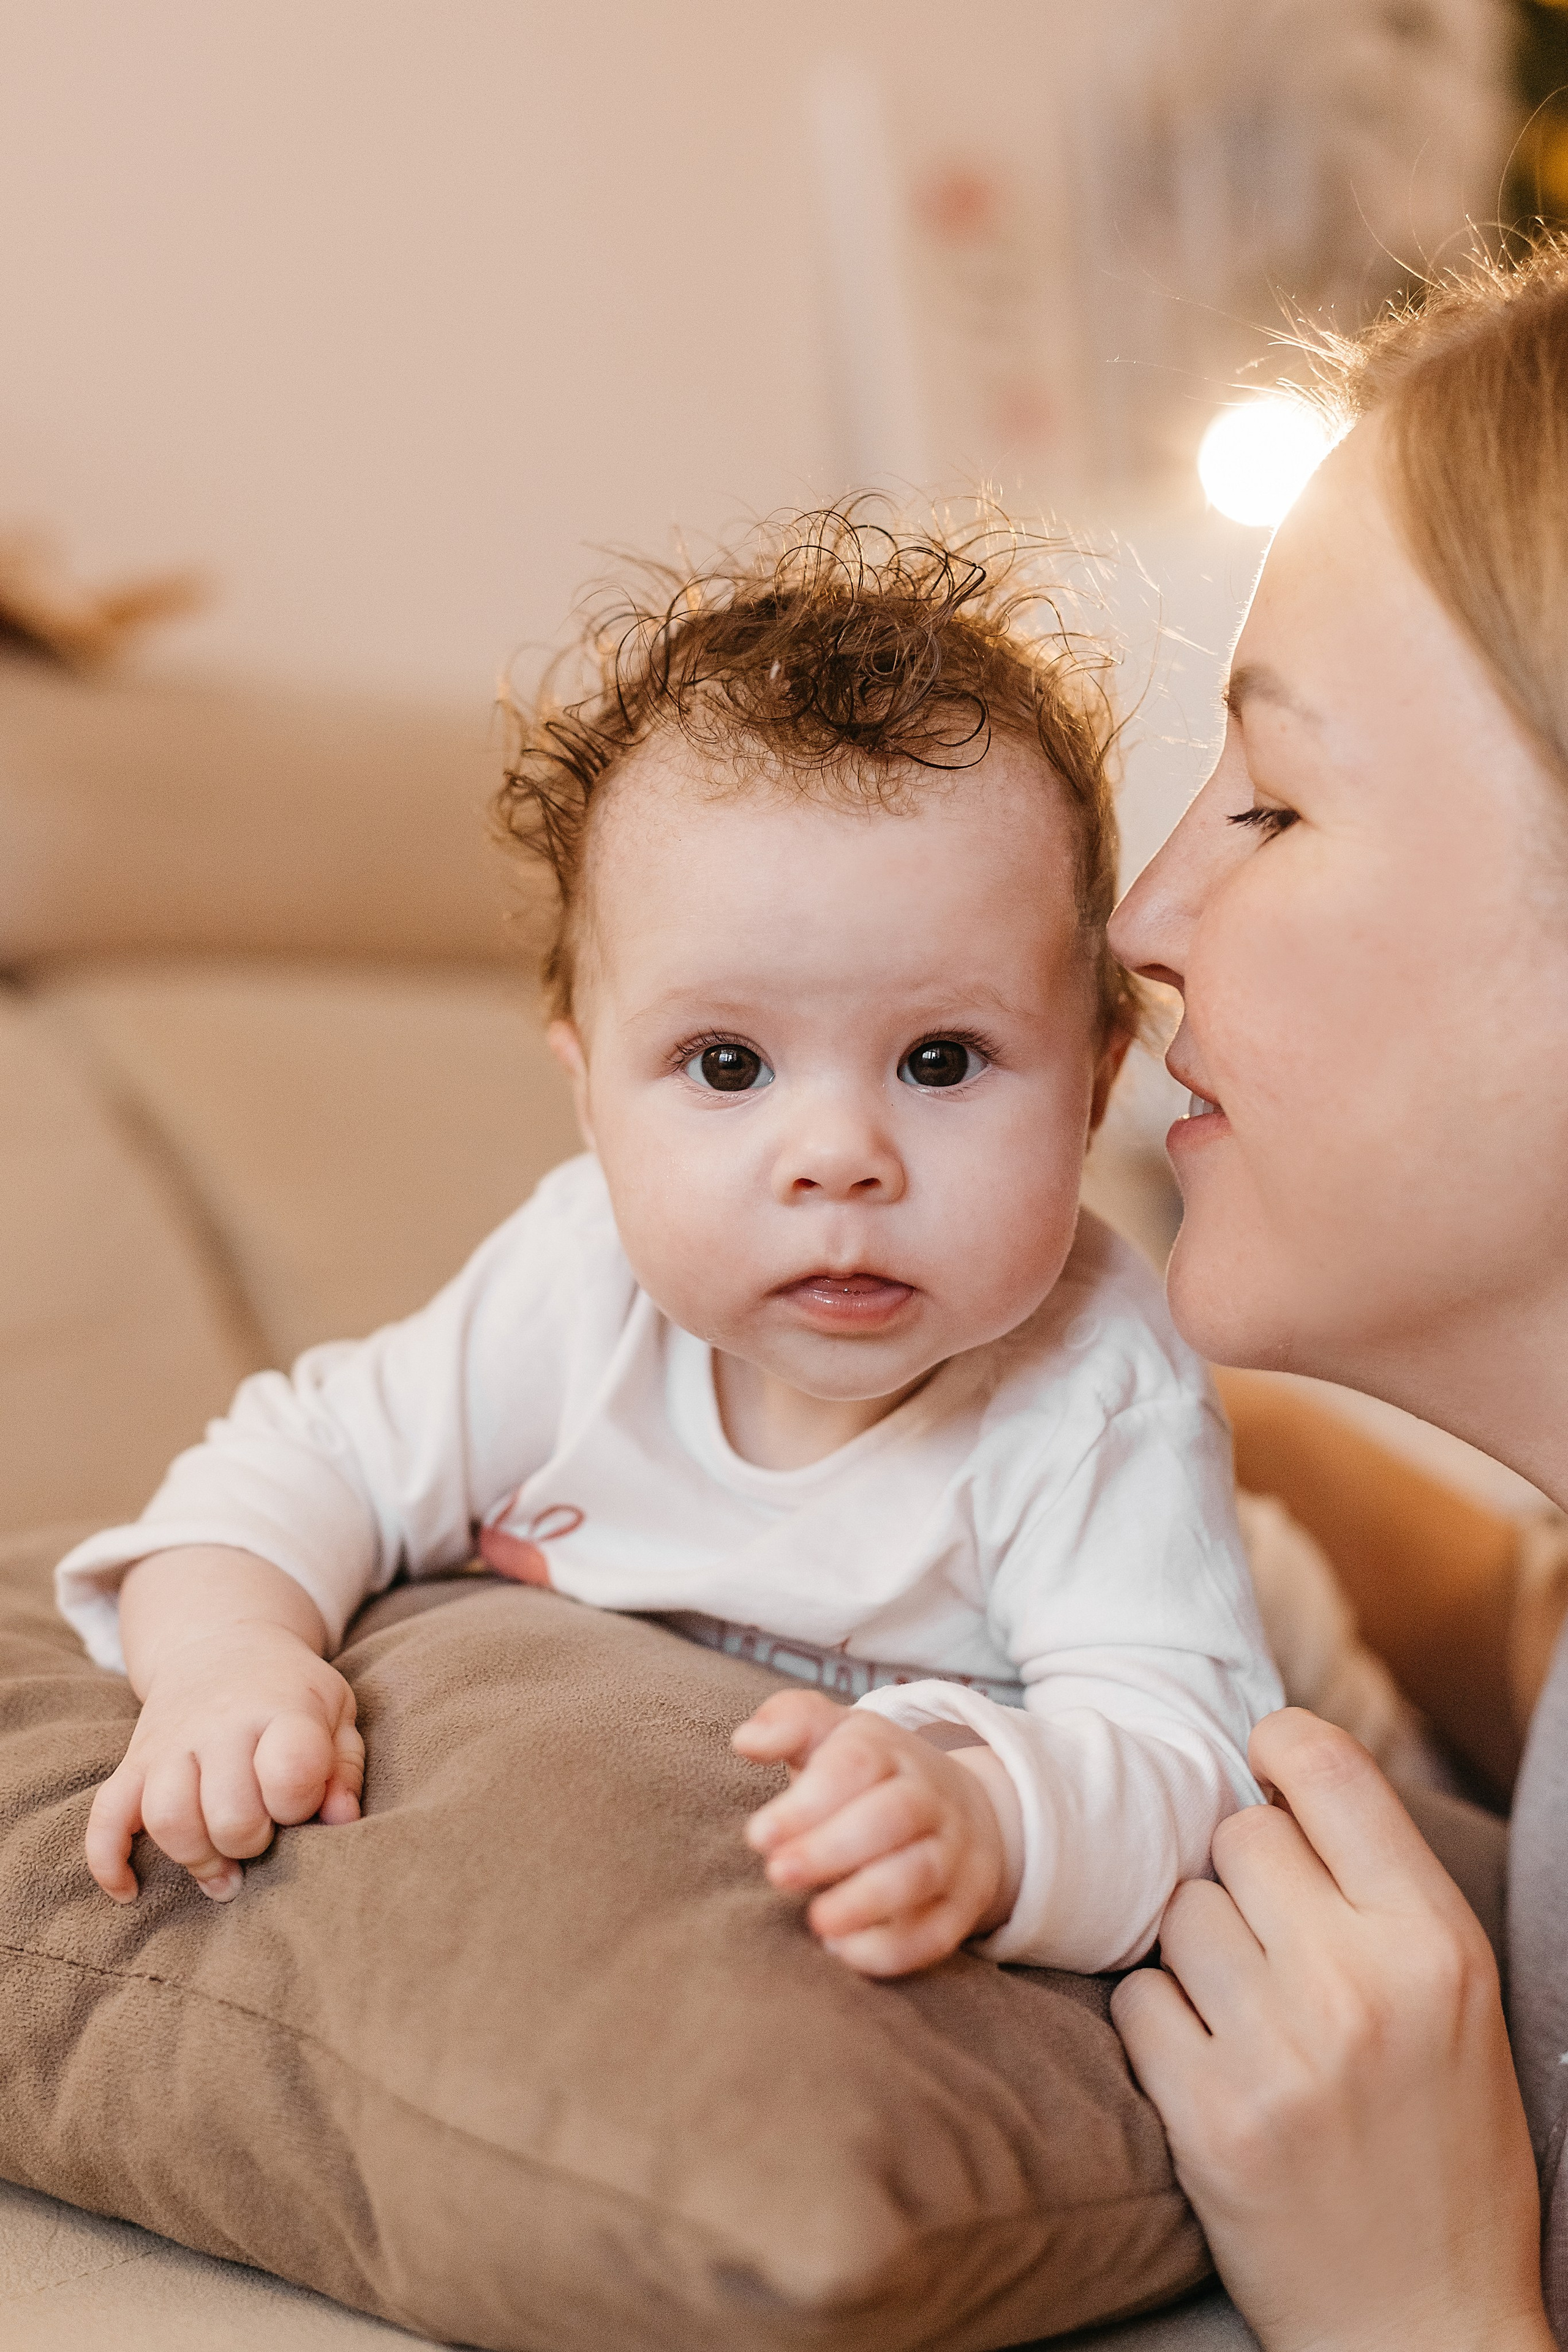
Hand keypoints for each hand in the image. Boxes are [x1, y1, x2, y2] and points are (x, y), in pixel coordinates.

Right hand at [86, 1621, 363, 1903]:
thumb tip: (342, 1821)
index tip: (301, 1802)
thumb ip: (344, 1768)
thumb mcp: (334, 1711)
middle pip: (229, 1814)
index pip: (290, 1773)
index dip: (299, 1805)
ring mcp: (170, 1744)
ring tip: (221, 1871)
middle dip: (250, 1843)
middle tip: (263, 1837)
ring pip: (168, 1819)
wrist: (221, 1643)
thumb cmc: (289, 1692)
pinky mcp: (133, 1762)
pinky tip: (131, 1890)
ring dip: (196, 1859)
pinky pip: (105, 1817)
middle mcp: (220, 1725)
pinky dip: (109, 1862)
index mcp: (280, 1710)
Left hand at [733, 1690, 1022, 1976]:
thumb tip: (747, 1740)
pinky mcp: (963, 1904)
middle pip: (893, 1816)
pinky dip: (892, 1948)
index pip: (856, 1766)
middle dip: (831, 1849)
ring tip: (815, 1922)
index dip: (808, 1802)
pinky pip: (938, 1932)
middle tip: (778, 1874)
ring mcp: (954, 1851)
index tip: (759, 1835)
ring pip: (920, 1874)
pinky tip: (843, 1950)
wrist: (959, 1809)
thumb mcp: (834, 1735)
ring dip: (865, 1902)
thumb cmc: (870, 1775)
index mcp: (891, 1751)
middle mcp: (931, 1797)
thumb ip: (789, 1723)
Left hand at [1112, 1708, 1551, 2351]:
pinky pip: (1139, 2000)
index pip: (1334, 1771)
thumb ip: (1379, 1885)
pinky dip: (1160, 2025)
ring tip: (1250, 2016)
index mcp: (1439, 1944)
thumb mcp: (1460, 2000)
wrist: (1423, 2325)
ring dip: (1197, 1951)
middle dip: (1243, 1877)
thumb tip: (1280, 1769)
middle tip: (1275, 1946)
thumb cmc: (1444, 2145)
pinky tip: (1210, 2067)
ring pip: (1181, 1912)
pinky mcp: (1208, 2120)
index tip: (1265, 1763)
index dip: (1282, 1747)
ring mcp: (1279, 2053)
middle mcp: (1361, 1985)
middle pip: (1238, 1835)